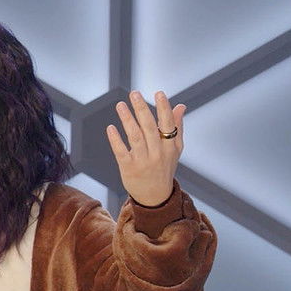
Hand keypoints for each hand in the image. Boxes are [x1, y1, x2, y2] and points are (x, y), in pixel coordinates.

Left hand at [106, 90, 185, 206]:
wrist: (156, 197)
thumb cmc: (164, 168)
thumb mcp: (174, 150)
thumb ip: (177, 127)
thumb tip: (180, 105)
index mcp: (170, 147)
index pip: (168, 124)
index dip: (164, 108)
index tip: (158, 93)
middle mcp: (158, 153)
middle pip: (150, 128)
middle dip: (142, 109)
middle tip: (134, 93)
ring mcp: (143, 161)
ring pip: (135, 137)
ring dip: (127, 120)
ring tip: (120, 105)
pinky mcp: (129, 168)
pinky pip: (121, 152)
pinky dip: (116, 140)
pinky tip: (111, 127)